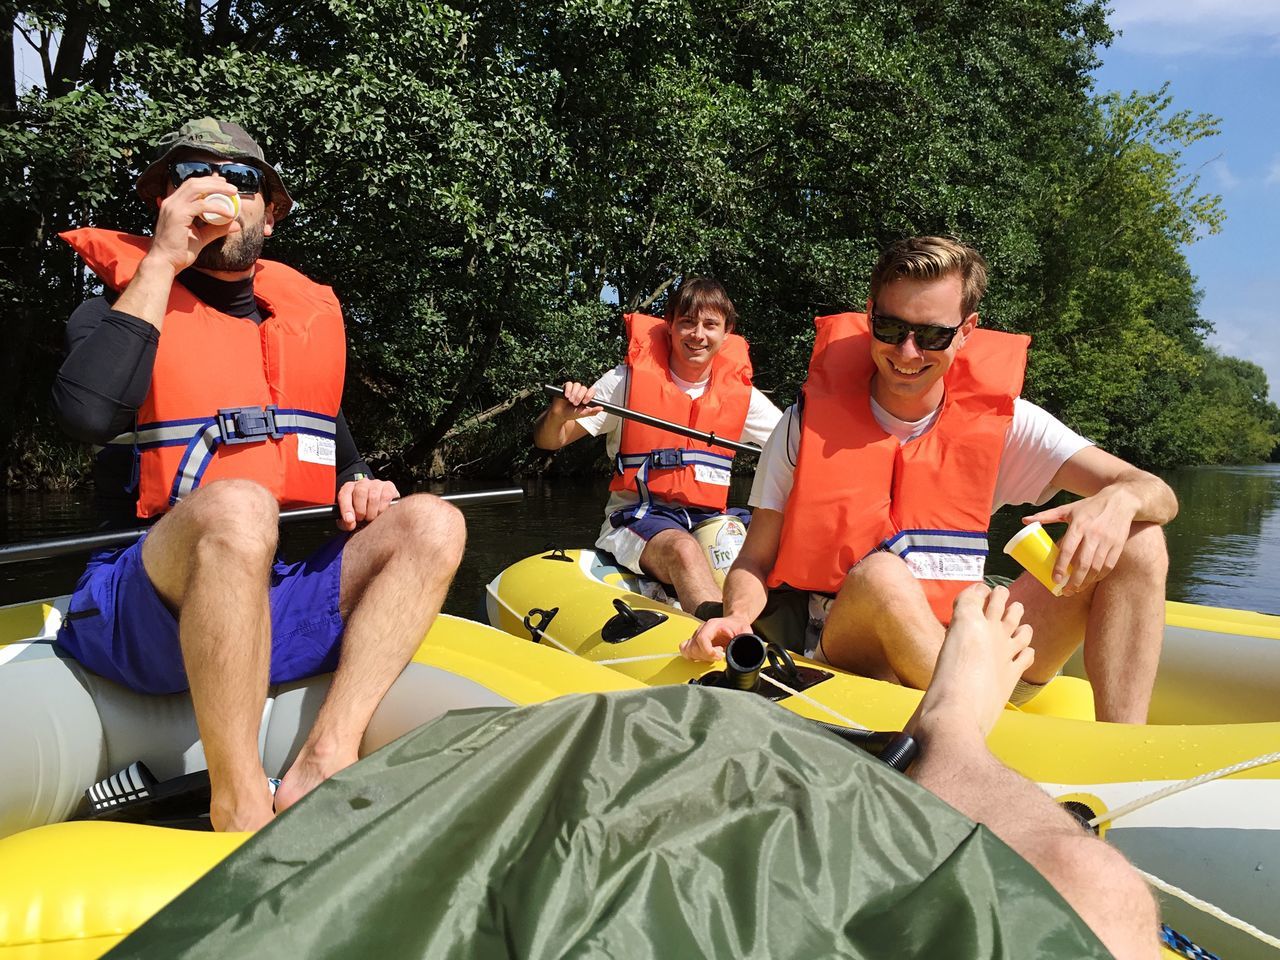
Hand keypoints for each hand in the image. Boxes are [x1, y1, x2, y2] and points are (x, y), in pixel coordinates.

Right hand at [145, 175, 240, 273]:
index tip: (224, 183)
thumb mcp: (201, 237)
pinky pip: (201, 206)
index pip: (191, 185)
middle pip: (194, 183)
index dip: (208, 181)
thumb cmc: (179, 251)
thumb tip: (236, 225)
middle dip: (215, 182)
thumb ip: (217, 229)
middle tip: (232, 187)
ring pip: (197, 189)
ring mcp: (173, 207)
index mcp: (174, 204)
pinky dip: (216, 207)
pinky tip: (229, 213)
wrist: (165, 263)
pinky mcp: (178, 215)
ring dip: (217, 189)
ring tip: (233, 193)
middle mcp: (171, 202)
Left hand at [336, 478, 399, 531]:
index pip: (344, 494)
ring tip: (372, 517)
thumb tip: (350, 523)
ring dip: (372, 511)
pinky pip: (386, 496)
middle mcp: (362, 483)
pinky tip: (381, 512)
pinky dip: (383, 508)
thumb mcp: (351, 519)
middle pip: (360, 493)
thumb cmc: (363, 512)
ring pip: (373, 496)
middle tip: (363, 518)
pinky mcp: (389, 486)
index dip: (346, 508)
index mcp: (349, 488)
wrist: (378, 507)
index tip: (350, 520)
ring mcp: (376, 483)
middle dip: (361, 510)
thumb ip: (347, 522)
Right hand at [550, 381, 602, 420]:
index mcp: (587, 397)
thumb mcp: (583, 414)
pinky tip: (566, 396)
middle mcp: (581, 391)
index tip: (585, 402)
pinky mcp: (566, 387)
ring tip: (570, 401)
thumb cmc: (572, 413)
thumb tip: (601, 408)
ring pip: (577, 385)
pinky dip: (568, 389)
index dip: (589, 395)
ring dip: (574, 393)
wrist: (560, 414)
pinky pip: (569, 384)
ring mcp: (574, 388)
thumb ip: (592, 411)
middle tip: (575, 404)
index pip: (592, 390)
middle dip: (579, 396)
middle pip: (584, 388)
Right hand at [680, 616, 752, 661]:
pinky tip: (705, 657)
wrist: (734, 622)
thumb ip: (744, 639)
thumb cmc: (738, 626)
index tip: (720, 656)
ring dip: (701, 657)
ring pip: (689, 650)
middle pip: (694, 647)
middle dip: (708, 656)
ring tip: (713, 655)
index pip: (702, 639)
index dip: (709, 651)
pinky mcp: (694, 642)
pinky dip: (693, 657)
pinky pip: (685, 650)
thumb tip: (742, 650)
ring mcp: (696, 635)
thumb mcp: (745, 631)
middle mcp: (701, 629)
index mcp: (711, 625)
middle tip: (720, 655)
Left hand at [1023, 487, 1138, 595]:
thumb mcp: (1067, 509)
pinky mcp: (1118, 545)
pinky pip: (1109, 565)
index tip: (1054, 579)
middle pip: (1083, 563)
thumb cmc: (1089, 506)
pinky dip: (1099, 576)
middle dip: (1073, 581)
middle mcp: (1093, 534)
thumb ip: (1046, 516)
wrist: (1120, 501)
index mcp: (1078, 525)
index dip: (1060, 566)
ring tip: (1076, 589)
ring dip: (1085, 582)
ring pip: (1096, 567)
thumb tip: (1024, 520)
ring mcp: (1107, 541)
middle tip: (1065, 591)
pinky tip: (1090, 581)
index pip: (1068, 549)